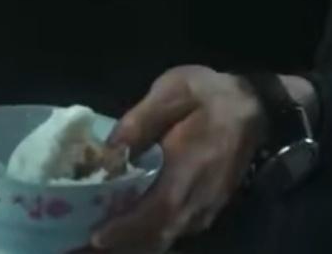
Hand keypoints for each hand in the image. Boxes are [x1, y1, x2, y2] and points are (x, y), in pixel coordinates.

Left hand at [90, 65, 266, 252]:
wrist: (255, 106)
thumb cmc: (209, 96)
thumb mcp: (171, 93)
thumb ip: (138, 123)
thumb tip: (107, 151)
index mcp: (187, 175)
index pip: (154, 214)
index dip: (124, 229)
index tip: (95, 237)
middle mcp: (197, 203)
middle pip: (156, 237)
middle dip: (118, 245)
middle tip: (77, 246)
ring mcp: (204, 210)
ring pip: (164, 238)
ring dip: (129, 244)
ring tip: (89, 244)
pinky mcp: (204, 208)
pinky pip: (171, 231)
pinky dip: (144, 236)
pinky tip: (118, 230)